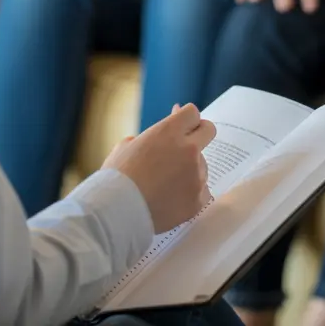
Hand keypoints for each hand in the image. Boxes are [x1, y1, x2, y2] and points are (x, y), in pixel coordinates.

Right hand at [103, 104, 216, 232]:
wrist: (116, 212)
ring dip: (190, 168)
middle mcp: (189, 150)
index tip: (179, 124)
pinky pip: (202, 190)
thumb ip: (151, 137)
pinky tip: (174, 198)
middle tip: (187, 143)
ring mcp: (196, 175)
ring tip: (166, 183)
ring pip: (203, 164)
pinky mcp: (198, 199)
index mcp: (169, 132)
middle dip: (199, 133)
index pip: (192, 113)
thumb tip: (162, 133)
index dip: (184, 118)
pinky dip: (191, 192)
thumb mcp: (127, 145)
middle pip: (208, 130)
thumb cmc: (117, 178)